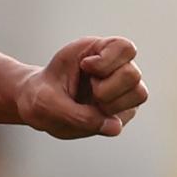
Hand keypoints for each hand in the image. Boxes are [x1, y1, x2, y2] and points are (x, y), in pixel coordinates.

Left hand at [16, 35, 143, 137]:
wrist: (38, 107)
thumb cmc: (40, 97)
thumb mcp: (47, 104)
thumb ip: (78, 115)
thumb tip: (116, 128)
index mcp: (96, 50)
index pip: (125, 48)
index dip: (108, 60)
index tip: (84, 66)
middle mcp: (115, 66)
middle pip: (132, 74)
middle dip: (106, 88)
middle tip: (86, 90)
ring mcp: (122, 87)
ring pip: (139, 93)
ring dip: (111, 104)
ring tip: (90, 103)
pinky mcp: (124, 106)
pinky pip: (131, 111)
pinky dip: (111, 117)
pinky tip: (93, 113)